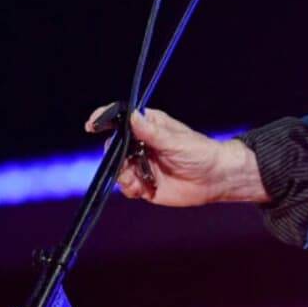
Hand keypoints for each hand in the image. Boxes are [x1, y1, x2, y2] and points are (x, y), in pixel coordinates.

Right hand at [85, 105, 267, 205]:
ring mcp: (140, 164)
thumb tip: (134, 117)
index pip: (120, 119)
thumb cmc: (200, 153)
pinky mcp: (144, 183)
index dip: (103, 119)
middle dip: (114, 157)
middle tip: (127, 164)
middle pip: (113, 147)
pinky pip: (126, 186)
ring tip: (137, 181)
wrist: (215, 179)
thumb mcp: (176, 141)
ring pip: (116, 169)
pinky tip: (143, 189)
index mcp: (148, 126)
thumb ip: (153, 133)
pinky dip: (130, 188)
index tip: (92, 125)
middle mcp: (141, 144)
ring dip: (122, 176)